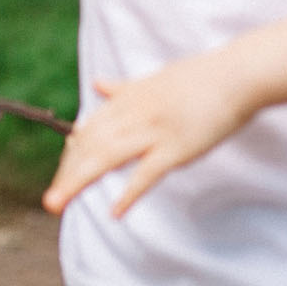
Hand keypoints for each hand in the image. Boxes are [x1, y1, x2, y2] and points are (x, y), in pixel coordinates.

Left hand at [42, 51, 257, 217]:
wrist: (235, 76)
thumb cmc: (199, 78)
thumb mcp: (152, 80)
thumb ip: (123, 88)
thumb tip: (97, 84)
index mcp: (126, 99)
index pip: (89, 130)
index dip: (73, 153)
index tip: (64, 171)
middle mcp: (132, 114)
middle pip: (90, 146)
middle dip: (68, 173)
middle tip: (51, 200)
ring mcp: (153, 131)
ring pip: (106, 157)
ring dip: (78, 180)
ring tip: (58, 201)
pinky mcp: (177, 148)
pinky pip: (147, 173)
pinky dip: (130, 193)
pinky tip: (115, 211)